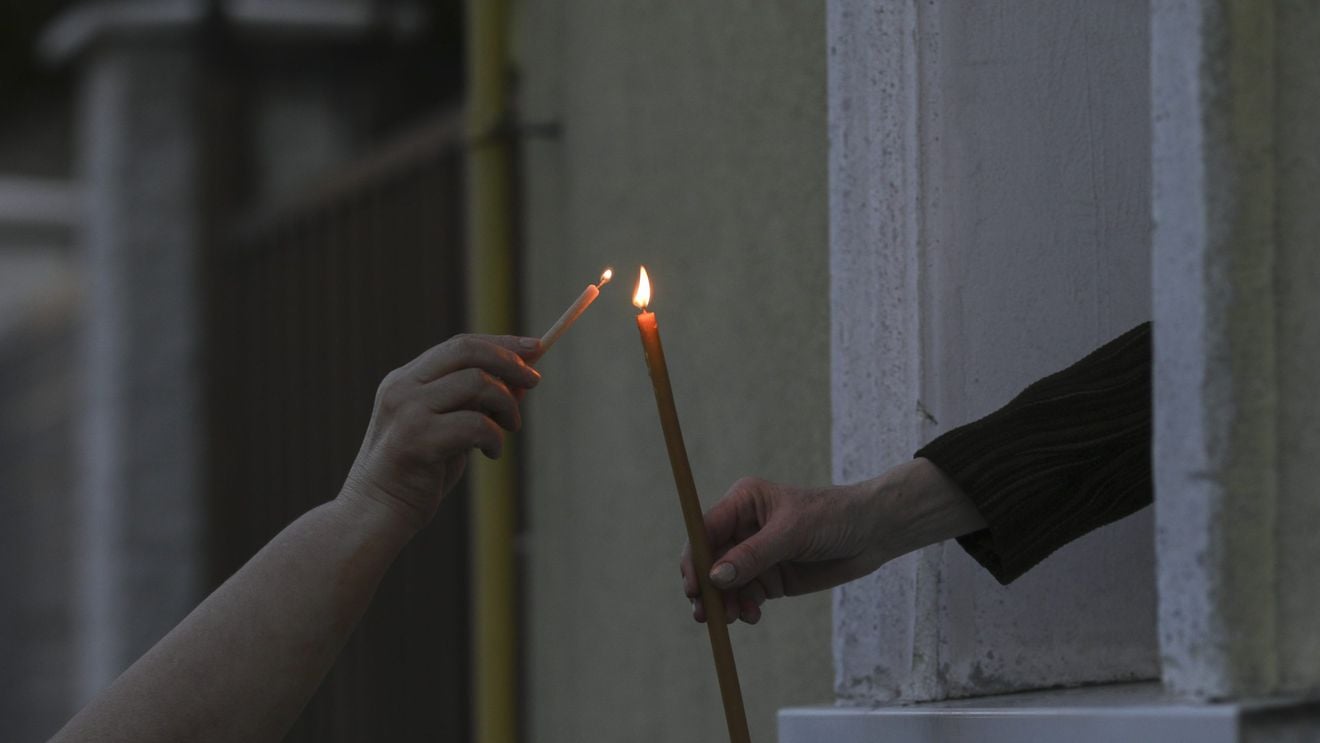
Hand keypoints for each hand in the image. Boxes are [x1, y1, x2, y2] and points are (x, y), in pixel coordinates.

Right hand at [342, 334, 542, 530]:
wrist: (375, 514)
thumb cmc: (417, 474)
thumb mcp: (449, 429)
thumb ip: (476, 403)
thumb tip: (523, 378)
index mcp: (405, 379)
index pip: (460, 345)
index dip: (501, 343)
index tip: (535, 347)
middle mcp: (402, 387)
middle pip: (467, 351)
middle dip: (509, 361)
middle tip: (534, 381)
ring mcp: (406, 411)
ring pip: (476, 383)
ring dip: (506, 404)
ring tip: (509, 428)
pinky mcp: (416, 440)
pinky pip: (475, 424)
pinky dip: (494, 437)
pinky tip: (491, 454)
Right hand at [680, 458, 985, 623]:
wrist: (873, 533)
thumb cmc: (833, 517)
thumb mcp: (792, 533)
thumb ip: (753, 555)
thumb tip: (715, 577)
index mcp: (743, 502)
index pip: (705, 530)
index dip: (695, 558)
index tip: (693, 585)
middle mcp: (743, 527)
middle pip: (710, 560)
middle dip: (706, 587)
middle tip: (705, 613)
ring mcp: (755, 554)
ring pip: (724, 583)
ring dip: (724, 602)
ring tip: (733, 617)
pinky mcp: (770, 577)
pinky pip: (745, 595)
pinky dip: (743, 608)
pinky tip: (751, 616)